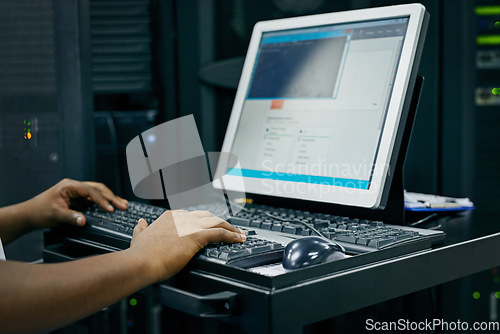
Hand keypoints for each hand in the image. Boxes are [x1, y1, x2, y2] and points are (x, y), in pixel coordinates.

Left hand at [23, 178, 127, 229]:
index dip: (102, 199)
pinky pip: (94, 198)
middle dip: (111, 197)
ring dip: (110, 198)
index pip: (90, 190)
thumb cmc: (39, 212)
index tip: (110, 208)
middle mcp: (74, 186)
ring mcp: (76, 191)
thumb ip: (70, 217)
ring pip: (97, 192)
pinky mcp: (77, 198)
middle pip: (97, 188)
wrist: (29, 214)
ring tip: (122, 204)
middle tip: (123, 205)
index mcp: (69, 186)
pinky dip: (103, 201)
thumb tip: (84, 221)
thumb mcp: (55, 215)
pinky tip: (111, 205)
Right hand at [128, 210, 245, 281]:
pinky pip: (220, 233)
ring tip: (239, 234)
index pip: (192, 216)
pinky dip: (232, 235)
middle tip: (229, 229)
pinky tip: (239, 239)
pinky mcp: (197, 235)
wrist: (141, 262)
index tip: (209, 227)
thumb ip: (141, 229)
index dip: (203, 221)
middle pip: (207, 216)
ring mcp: (190, 225)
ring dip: (230, 228)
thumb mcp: (138, 237)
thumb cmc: (140, 254)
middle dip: (219, 222)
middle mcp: (181, 217)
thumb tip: (141, 224)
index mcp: (170, 217)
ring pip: (217, 222)